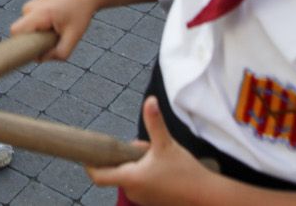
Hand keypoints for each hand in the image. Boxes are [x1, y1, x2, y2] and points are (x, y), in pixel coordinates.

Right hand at [10, 0, 97, 61]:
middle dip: (35, 41)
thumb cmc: (80, 13)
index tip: (34, 52)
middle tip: (54, 39)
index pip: (16, 31)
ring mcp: (30, 5)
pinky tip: (56, 24)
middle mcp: (30, 7)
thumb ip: (60, 53)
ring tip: (57, 29)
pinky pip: (31, 23)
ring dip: (39, 34)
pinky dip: (41, 28)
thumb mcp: (74, 37)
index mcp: (38, 13)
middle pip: (22, 33)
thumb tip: (40, 59)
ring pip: (27, 29)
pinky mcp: (33, 5)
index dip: (20, 45)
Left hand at [85, 96, 211, 199]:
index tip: (88, 152)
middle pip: (116, 173)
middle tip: (141, 146)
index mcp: (131, 178)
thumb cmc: (185, 172)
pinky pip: (140, 185)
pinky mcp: (152, 202)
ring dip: (135, 166)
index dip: (90, 165)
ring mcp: (142, 199)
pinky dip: (144, 174)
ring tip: (154, 156)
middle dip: (123, 158)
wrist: (207, 197)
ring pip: (129, 178)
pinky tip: (161, 167)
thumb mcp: (167, 144)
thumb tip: (150, 101)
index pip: (98, 176)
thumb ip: (155, 122)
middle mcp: (133, 191)